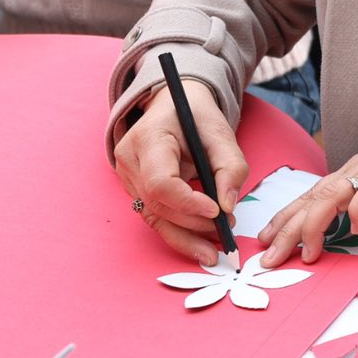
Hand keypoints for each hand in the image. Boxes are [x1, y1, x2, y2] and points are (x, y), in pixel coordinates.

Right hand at [113, 83, 249, 264]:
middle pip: (158, 204)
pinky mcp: (135, 190)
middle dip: (193, 223)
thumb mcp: (221, 133)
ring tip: (214, 251)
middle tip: (227, 229)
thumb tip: (228, 206)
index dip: (187, 202)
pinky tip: (200, 246)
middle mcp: (130, 159)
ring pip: (154, 217)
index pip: (160, 181)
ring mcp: (127, 177)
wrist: (174, 106)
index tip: (217, 211)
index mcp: (148, 138)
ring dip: (186, 236)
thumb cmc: (196, 117)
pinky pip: (155, 217)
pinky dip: (179, 233)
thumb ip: (230, 166)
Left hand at [258, 137, 357, 267]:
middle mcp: (348, 176)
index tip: (265, 240)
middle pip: (309, 202)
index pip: (304, 199)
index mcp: (340, 180)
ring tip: (308, 254)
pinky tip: (357, 229)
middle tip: (271, 258)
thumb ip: (344, 206)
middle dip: (286, 231)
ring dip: (313, 227)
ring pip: (329, 198)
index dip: (282, 219)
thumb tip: (319, 232)